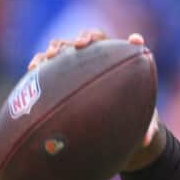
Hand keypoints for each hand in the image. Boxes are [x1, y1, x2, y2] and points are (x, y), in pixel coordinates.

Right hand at [27, 29, 162, 165]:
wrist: (109, 125)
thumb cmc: (129, 119)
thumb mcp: (141, 124)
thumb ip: (146, 129)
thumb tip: (145, 141)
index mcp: (120, 64)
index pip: (122, 47)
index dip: (128, 43)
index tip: (132, 42)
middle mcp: (97, 59)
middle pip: (90, 40)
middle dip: (85, 38)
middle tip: (80, 45)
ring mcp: (76, 64)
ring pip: (65, 47)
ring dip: (58, 47)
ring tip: (52, 55)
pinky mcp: (58, 74)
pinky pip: (46, 64)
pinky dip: (40, 62)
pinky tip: (33, 68)